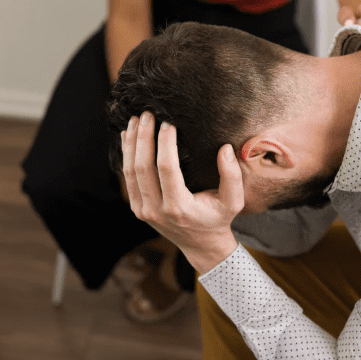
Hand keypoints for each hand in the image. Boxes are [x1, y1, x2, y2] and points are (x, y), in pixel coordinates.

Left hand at [122, 111, 242, 272]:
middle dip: (144, 137)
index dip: (165, 142)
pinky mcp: (137, 208)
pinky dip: (126, 155)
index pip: (167, 168)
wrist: (201, 246)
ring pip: (130, 171)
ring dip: (132, 143)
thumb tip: (225, 149)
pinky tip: (129, 136)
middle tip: (148, 113)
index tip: (169, 122)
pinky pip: (127, 178)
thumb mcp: (234, 201)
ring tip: (136, 120)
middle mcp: (156, 210)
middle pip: (142, 167)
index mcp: (179, 208)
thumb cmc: (218, 219)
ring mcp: (143, 211)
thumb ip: (232, 176)